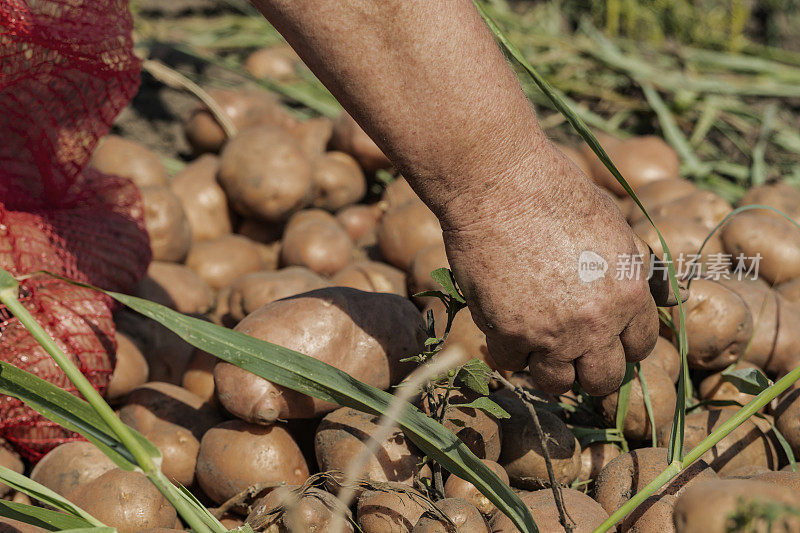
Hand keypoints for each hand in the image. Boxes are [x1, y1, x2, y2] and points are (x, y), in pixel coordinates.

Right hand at [440, 142, 673, 395]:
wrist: (498, 185)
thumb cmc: (555, 193)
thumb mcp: (614, 225)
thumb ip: (639, 269)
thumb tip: (674, 298)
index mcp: (629, 294)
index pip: (638, 347)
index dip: (620, 343)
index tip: (602, 337)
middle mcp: (597, 322)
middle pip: (604, 379)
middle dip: (589, 369)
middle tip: (570, 351)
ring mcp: (553, 333)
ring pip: (557, 384)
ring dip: (547, 368)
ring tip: (535, 344)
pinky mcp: (511, 333)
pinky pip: (511, 362)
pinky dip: (506, 349)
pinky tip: (502, 325)